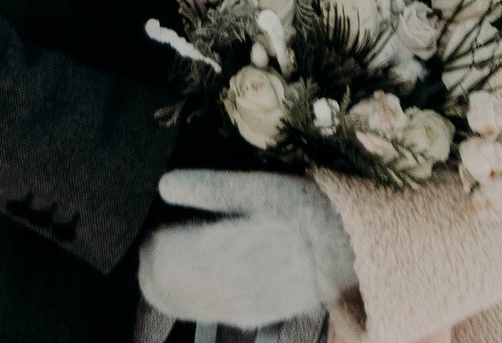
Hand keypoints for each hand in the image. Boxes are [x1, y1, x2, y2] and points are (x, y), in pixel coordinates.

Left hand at [138, 168, 356, 325]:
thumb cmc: (305, 209)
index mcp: (224, 252)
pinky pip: (199, 313)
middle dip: (152, 261)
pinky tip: (197, 274)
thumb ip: (210, 188)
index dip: (152, 238)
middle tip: (163, 234)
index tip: (161, 219)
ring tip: (178, 252)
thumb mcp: (260, 188)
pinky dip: (185, 296)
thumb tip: (164, 184)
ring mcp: (235, 308)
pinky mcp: (246, 317)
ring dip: (165, 281)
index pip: (160, 257)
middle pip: (159, 286)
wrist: (349, 251)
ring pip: (176, 305)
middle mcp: (224, 289)